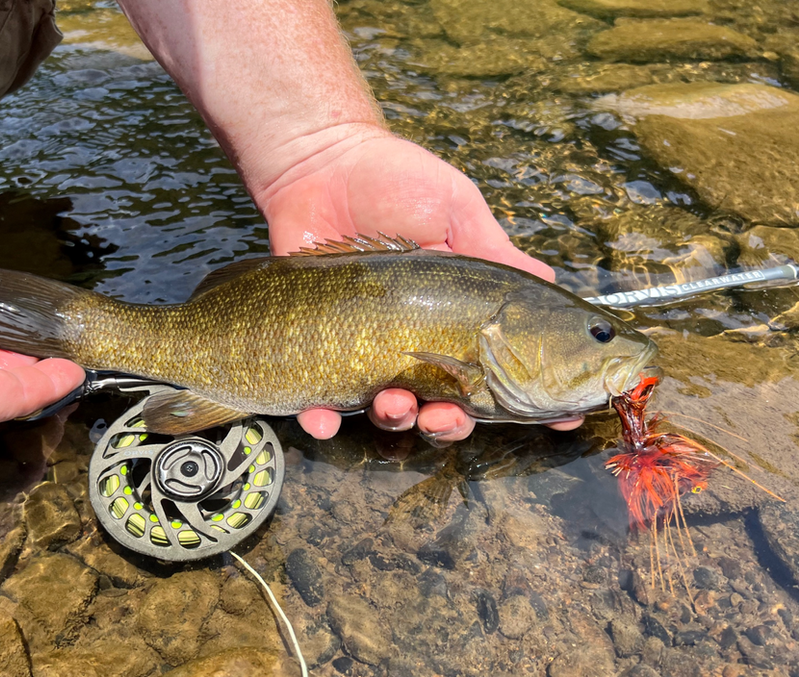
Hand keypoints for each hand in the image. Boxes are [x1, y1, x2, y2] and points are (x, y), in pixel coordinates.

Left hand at [258, 132, 581, 441]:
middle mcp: (413, 341)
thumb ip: (495, 253)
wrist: (320, 164)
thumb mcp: (457, 210)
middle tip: (446, 416)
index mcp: (454, 316)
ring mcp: (363, 348)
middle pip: (442, 406)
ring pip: (386, 411)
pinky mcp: (316, 347)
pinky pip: (317, 399)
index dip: (524, 401)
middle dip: (450, 424)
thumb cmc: (394, 182)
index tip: (558, 422)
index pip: (496, 369)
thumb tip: (549, 281)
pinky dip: (321, 419)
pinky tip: (323, 419)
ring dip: (395, 421)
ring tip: (392, 403)